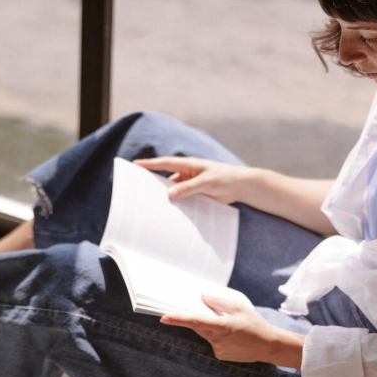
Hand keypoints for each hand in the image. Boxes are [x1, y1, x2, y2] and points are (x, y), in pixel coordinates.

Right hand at [131, 156, 249, 203]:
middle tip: (138, 189)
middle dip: (153, 182)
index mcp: (189, 165)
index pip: (165, 163)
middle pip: (166, 178)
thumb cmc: (225, 178)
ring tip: (151, 205)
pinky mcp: (196, 194)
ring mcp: (191, 184)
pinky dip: (176, 205)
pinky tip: (170, 213)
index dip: (149, 164)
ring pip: (174, 190)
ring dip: (165, 197)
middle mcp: (187, 173)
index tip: (135, 164)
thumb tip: (169, 194)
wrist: (241, 186)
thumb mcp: (206, 182)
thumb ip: (188, 188)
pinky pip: (182, 199)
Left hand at [160, 295, 304, 368]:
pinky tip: (232, 336)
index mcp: (222, 326)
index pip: (195, 321)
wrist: (270, 346)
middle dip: (196, 318)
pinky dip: (217, 337)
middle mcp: (217, 340)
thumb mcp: (240, 307)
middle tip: (202, 311)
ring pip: (205, 335)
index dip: (178, 319)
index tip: (164, 317)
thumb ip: (219, 302)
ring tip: (229, 325)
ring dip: (210, 328)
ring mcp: (218, 350)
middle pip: (198, 327)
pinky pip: (213, 343)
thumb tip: (202, 297)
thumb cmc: (256, 324)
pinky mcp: (221, 356)